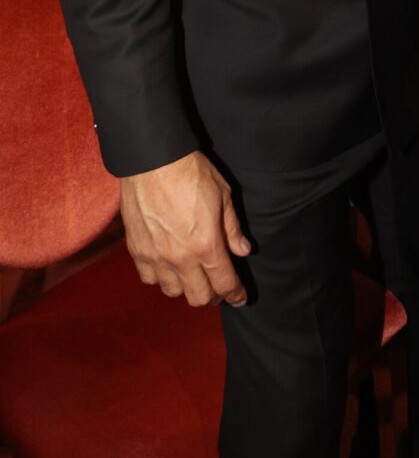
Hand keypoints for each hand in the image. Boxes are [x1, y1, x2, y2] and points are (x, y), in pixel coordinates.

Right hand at [121, 150, 251, 306]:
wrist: (151, 160)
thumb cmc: (190, 172)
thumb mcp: (223, 194)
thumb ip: (232, 227)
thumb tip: (242, 250)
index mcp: (206, 244)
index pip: (224, 283)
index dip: (235, 294)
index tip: (240, 298)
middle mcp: (180, 257)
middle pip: (199, 297)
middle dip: (213, 296)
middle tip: (218, 287)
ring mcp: (156, 256)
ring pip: (173, 292)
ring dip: (186, 287)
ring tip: (193, 275)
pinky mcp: (137, 251)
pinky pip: (149, 279)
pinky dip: (161, 278)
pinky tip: (168, 266)